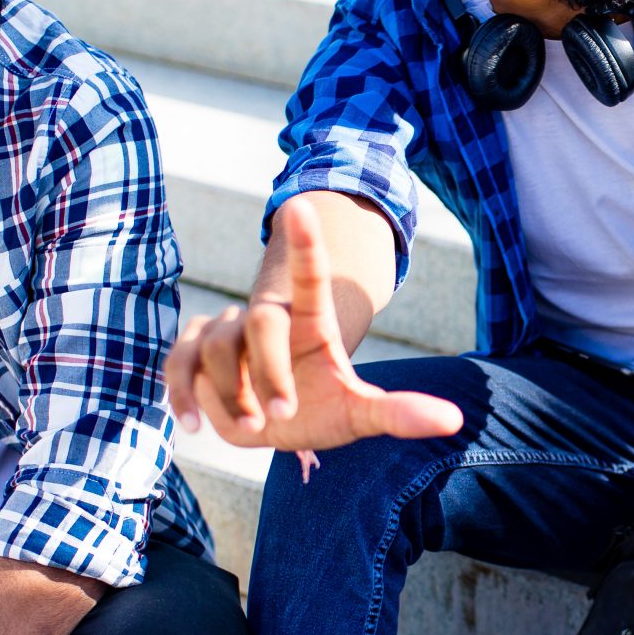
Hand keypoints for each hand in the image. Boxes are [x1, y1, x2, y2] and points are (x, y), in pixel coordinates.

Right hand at [163, 199, 463, 450]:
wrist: (274, 423)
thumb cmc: (322, 411)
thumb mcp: (361, 416)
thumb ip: (401, 413)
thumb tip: (454, 421)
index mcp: (309, 322)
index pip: (310, 276)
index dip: (306, 244)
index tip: (301, 206)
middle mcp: (266, 319)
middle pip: (260, 324)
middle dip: (269, 370)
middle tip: (283, 413)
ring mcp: (225, 334)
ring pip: (216, 350)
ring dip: (230, 393)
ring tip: (254, 428)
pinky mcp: (192, 355)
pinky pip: (179, 364)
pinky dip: (182, 394)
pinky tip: (197, 426)